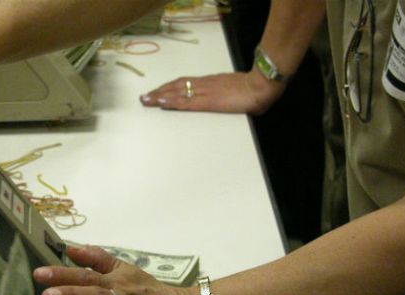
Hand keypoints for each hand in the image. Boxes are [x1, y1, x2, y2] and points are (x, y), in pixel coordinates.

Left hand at [139, 71, 285, 114]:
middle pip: (176, 87)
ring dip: (160, 97)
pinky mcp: (207, 102)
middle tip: (145, 98)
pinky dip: (172, 102)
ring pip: (177, 93)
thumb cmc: (253, 89)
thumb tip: (227, 100)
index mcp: (210, 82)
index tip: (158, 92)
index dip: (170, 87)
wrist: (260, 85)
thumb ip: (227, 95)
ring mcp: (204, 92)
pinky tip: (161, 102)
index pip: (185, 83)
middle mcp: (204, 85)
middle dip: (159, 92)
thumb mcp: (235, 90)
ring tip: (146, 100)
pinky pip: (185, 101)